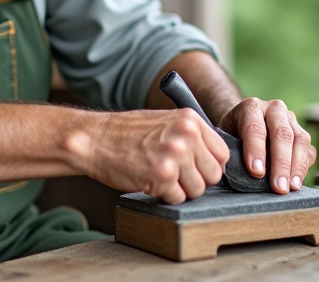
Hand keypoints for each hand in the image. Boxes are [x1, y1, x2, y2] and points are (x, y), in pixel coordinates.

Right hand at [76, 109, 227, 203]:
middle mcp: (187, 135)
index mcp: (190, 120)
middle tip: (176, 175)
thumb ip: (190, 136)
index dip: (209, 166)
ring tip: (160, 177)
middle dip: (197, 180)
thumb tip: (213, 159)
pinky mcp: (163, 176)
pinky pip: (178, 198)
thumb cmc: (127, 133)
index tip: (196, 168)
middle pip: (213, 174)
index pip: (222, 153)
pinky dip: (165, 196)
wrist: (96, 139)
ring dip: (180, 190)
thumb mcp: (165, 122)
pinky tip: (150, 182)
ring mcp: (175, 155)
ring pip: (198, 190)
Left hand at [219, 98, 315, 193]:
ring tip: (291, 188)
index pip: (255, 127)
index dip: (256, 150)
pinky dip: (304, 168)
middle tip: (278, 187)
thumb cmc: (232, 136)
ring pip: (300, 140)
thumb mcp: (225, 139)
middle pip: (282, 134)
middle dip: (281, 163)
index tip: (256, 172)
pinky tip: (297, 183)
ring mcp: (291, 120)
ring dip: (297, 167)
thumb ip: (231, 150)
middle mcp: (275, 109)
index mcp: (251, 107)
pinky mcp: (302, 134)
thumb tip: (235, 173)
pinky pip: (309, 150)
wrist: (244, 125)